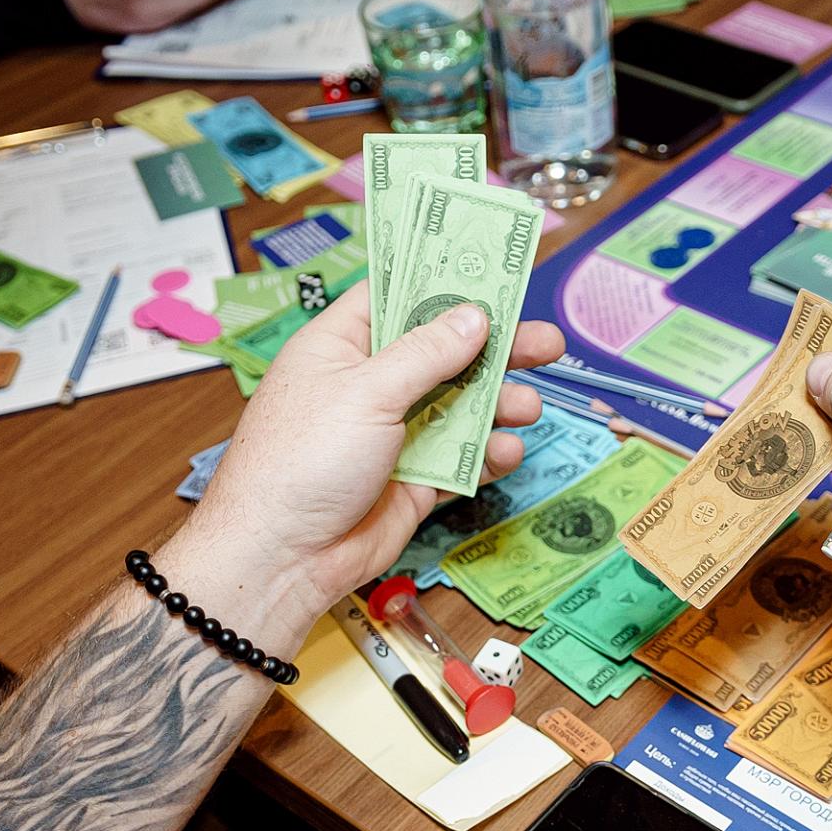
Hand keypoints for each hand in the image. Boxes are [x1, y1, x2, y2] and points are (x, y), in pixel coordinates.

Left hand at [175, 286, 564, 641]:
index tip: (496, 271)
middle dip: (496, 347)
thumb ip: (426, 353)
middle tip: (547, 343)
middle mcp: (371, 384)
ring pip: (462, 404)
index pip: (397, 296)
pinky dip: (488, 452)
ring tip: (528, 407)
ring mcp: (394, 432)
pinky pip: (463, 456)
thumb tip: (473, 316)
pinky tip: (505, 451)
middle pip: (444, 351)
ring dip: (499, 403)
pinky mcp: (415, 478)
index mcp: (342, 346)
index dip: (445, 282)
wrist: (284, 559)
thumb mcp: (366, 392)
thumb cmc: (300, 463)